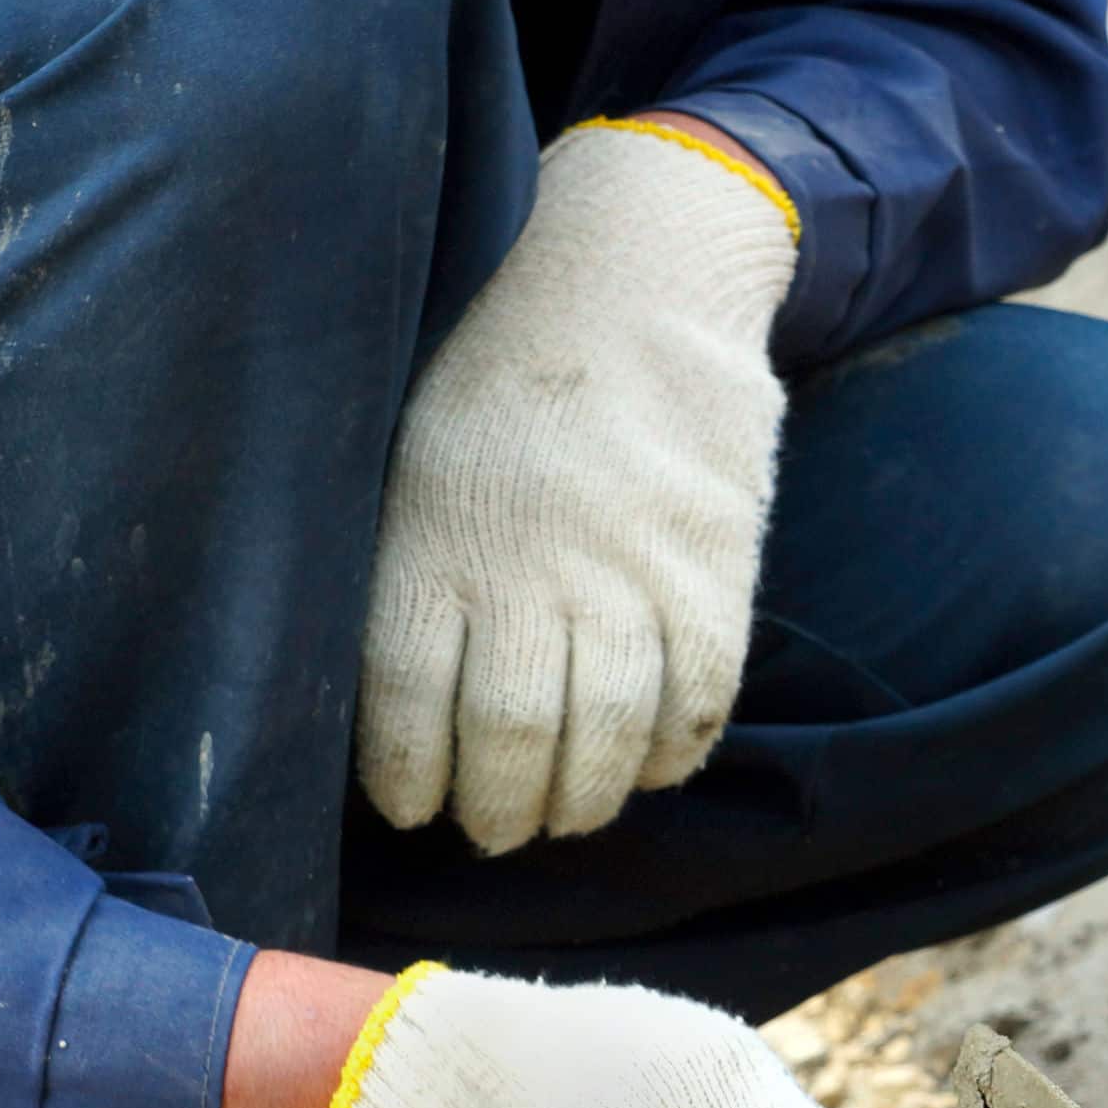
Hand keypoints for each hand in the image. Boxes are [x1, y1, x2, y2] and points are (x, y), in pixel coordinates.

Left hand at [359, 116, 797, 852]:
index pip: (403, 702)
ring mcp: (630, 570)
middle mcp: (530, 566)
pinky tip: (652, 766)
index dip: (405, 777)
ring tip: (569, 812)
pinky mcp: (714, 567)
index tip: (410, 806)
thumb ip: (403, 566)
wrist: (638, 278)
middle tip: (494, 829)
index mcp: (432, 536)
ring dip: (585, 798)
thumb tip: (392, 697)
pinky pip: (700, 696)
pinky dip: (675, 752)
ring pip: (609, 733)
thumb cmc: (500, 373)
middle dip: (498, 811)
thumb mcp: (406, 449)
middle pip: (510, 739)